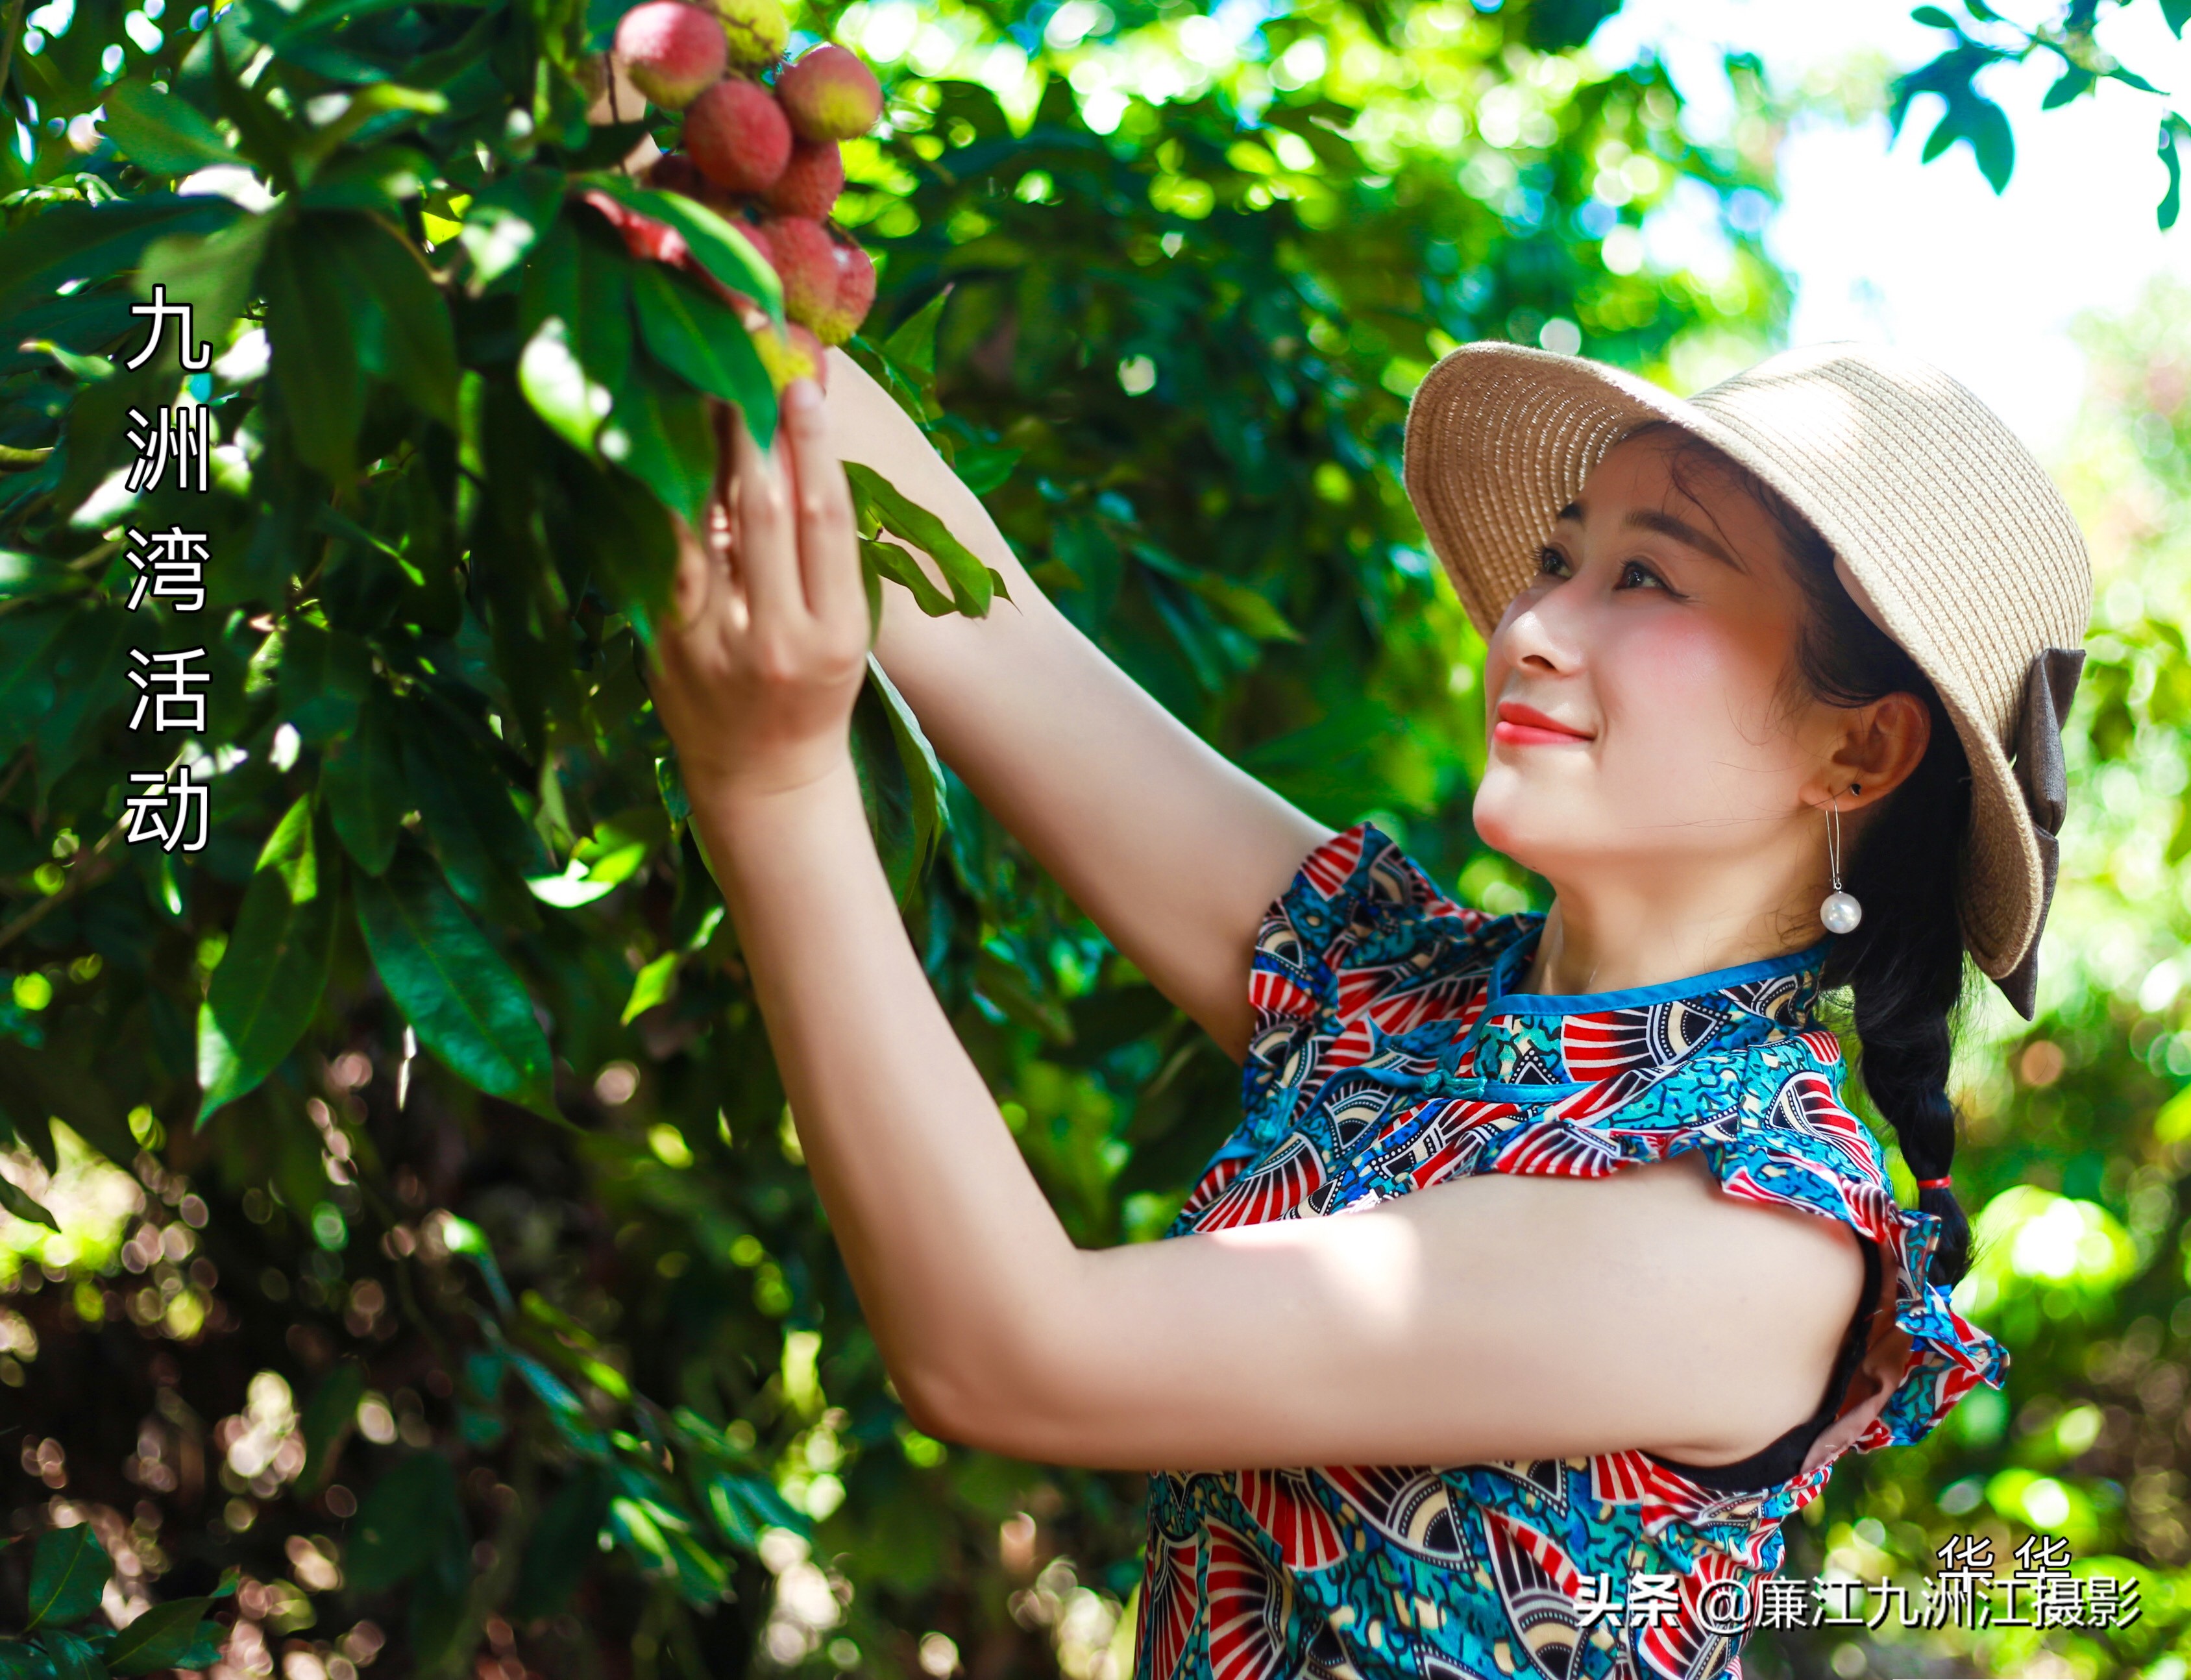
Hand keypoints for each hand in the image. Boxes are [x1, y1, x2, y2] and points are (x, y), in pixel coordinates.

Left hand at [646, 380, 870, 803]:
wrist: (764, 778)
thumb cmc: (814, 688)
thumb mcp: (844, 629)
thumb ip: (823, 553)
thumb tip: (798, 441)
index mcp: (835, 633)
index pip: (825, 520)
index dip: (814, 446)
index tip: (804, 384)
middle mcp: (775, 639)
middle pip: (762, 511)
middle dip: (751, 428)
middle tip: (739, 358)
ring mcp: (712, 645)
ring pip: (700, 526)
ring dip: (694, 449)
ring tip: (689, 383)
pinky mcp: (663, 646)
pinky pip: (657, 557)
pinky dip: (656, 500)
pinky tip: (649, 448)